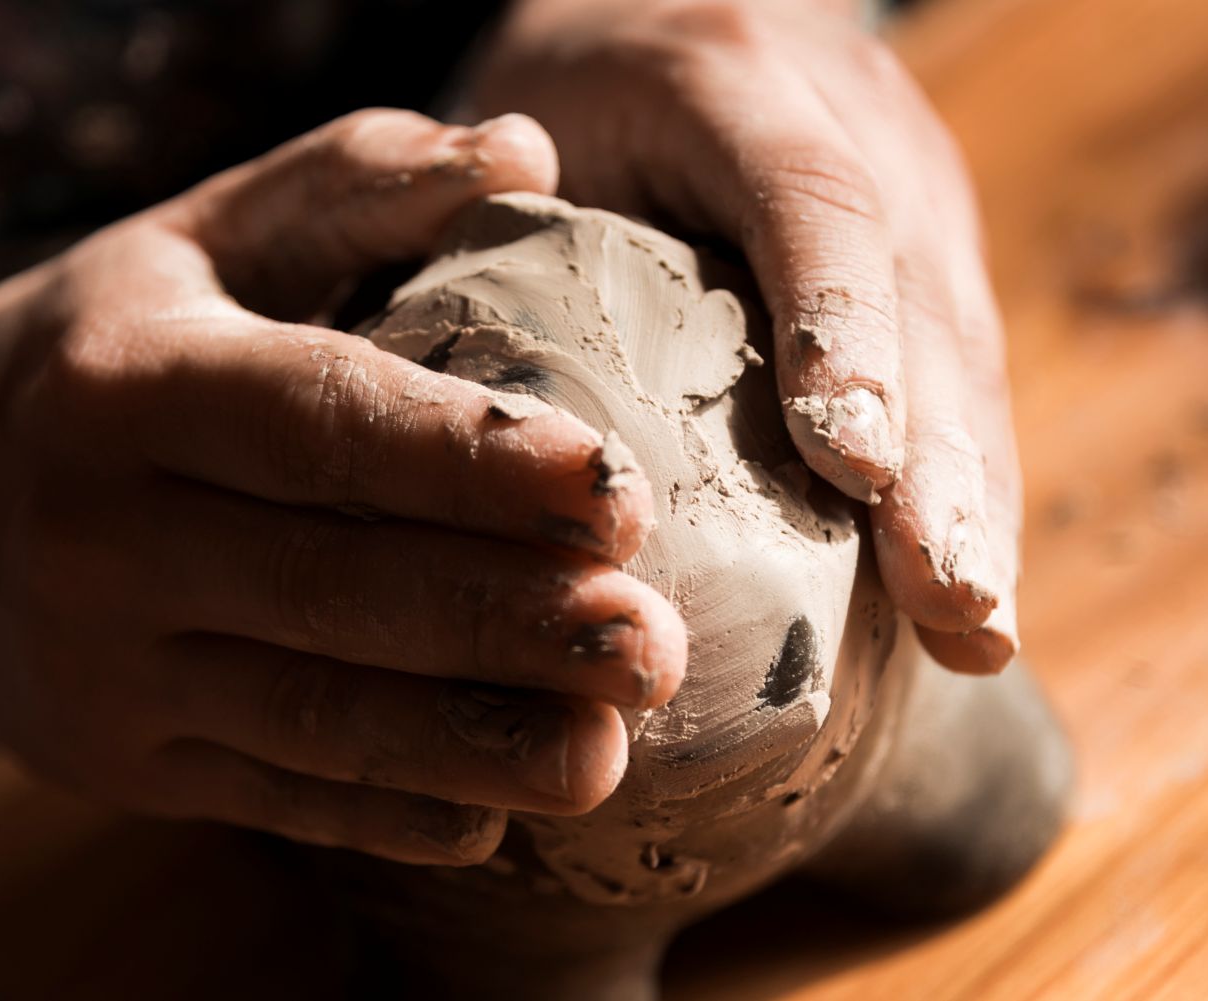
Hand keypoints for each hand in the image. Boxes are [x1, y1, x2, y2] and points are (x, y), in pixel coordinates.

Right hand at [0, 111, 687, 863]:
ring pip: (313, 721)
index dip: (468, 462)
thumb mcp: (198, 236)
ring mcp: (104, 669)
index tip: (613, 492)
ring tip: (606, 753)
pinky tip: (494, 816)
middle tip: (651, 647)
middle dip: (504, 622)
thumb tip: (528, 154)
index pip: (319, 423)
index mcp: (127, 383)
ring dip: (468, 745)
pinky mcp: (122, 761)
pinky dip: (389, 812)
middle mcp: (99, 534)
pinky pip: (275, 798)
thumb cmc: (96, 351)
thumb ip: (357, 181)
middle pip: (333, 588)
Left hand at [473, 0, 1021, 672]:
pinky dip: (967, 484)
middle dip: (940, 455)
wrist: (662, 23)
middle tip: (948, 593)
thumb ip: (486, 225)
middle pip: (915, 288)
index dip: (838, 325)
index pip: (807, 195)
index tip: (851, 464)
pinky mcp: (928, 242)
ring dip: (975, 493)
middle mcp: (847, 120)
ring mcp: (907, 178)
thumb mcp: (517, 134)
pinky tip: (967, 591)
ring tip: (975, 627)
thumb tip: (482, 411)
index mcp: (725, 78)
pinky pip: (958, 366)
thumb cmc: (568, 102)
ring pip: (959, 339)